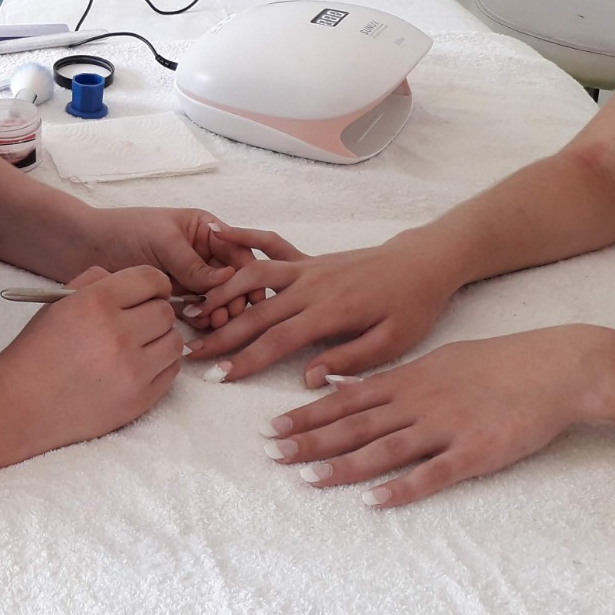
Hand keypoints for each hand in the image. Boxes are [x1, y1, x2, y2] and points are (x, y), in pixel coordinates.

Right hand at [0, 264, 183, 451]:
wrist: (22, 405)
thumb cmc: (37, 352)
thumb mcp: (57, 305)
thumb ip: (94, 282)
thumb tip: (130, 281)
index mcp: (95, 304)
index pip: (150, 279)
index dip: (154, 283)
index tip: (150, 291)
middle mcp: (118, 334)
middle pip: (165, 311)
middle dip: (154, 311)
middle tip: (136, 321)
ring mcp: (132, 370)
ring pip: (175, 341)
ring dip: (160, 339)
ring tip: (138, 344)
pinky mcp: (141, 399)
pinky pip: (172, 371)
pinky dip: (160, 365)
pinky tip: (138, 365)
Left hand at [87, 208, 265, 326]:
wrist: (86, 247)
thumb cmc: (126, 231)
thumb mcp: (164, 241)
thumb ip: (194, 262)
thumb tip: (227, 281)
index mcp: (207, 230)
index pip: (238, 253)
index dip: (248, 275)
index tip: (251, 295)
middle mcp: (203, 253)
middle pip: (232, 280)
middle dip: (234, 297)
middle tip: (230, 314)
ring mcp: (190, 277)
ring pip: (216, 298)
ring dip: (219, 311)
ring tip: (215, 322)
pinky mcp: (176, 297)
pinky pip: (196, 309)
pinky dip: (201, 318)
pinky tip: (201, 326)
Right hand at [186, 226, 456, 385]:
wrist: (423, 262)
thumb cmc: (412, 306)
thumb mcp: (393, 343)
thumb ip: (349, 362)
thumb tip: (308, 379)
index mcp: (331, 311)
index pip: (279, 340)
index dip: (246, 359)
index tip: (220, 376)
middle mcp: (311, 286)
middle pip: (256, 312)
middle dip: (221, 334)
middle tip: (191, 353)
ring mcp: (306, 268)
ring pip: (252, 277)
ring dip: (220, 293)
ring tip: (193, 311)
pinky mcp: (307, 259)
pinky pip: (269, 246)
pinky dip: (241, 237)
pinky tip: (215, 234)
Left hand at [259, 327, 602, 506]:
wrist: (553, 368)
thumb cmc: (495, 363)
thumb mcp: (434, 360)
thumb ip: (390, 377)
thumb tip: (345, 384)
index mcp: (406, 380)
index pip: (343, 400)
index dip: (306, 415)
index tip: (271, 428)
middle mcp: (416, 403)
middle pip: (353, 424)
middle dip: (309, 440)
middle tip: (271, 454)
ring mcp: (444, 428)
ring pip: (383, 449)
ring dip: (343, 464)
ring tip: (307, 478)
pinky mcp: (474, 453)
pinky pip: (431, 474)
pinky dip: (400, 488)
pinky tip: (373, 501)